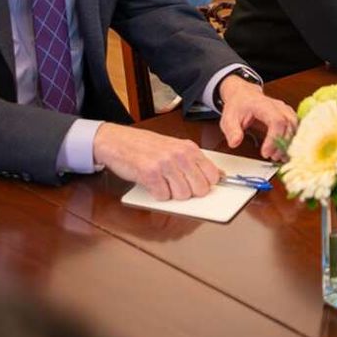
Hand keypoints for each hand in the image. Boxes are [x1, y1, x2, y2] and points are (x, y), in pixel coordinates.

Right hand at [92, 124, 221, 200]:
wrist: (117, 141)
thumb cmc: (146, 145)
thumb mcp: (176, 147)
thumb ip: (195, 161)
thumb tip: (218, 175)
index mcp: (189, 148)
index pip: (213, 175)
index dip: (206, 184)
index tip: (199, 185)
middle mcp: (179, 155)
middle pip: (200, 189)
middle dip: (190, 193)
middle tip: (178, 185)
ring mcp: (165, 164)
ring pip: (183, 195)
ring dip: (173, 194)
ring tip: (164, 183)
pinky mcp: (150, 174)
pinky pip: (163, 196)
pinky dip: (158, 194)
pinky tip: (153, 184)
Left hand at [217, 75, 297, 161]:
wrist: (244, 95)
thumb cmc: (238, 106)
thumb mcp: (229, 118)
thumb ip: (232, 131)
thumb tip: (235, 142)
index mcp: (263, 104)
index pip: (276, 120)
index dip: (274, 138)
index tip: (265, 152)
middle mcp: (278, 106)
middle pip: (289, 124)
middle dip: (283, 144)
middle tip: (273, 157)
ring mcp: (285, 110)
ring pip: (295, 126)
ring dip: (289, 143)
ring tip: (279, 156)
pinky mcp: (288, 116)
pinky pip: (296, 128)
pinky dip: (292, 141)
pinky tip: (286, 152)